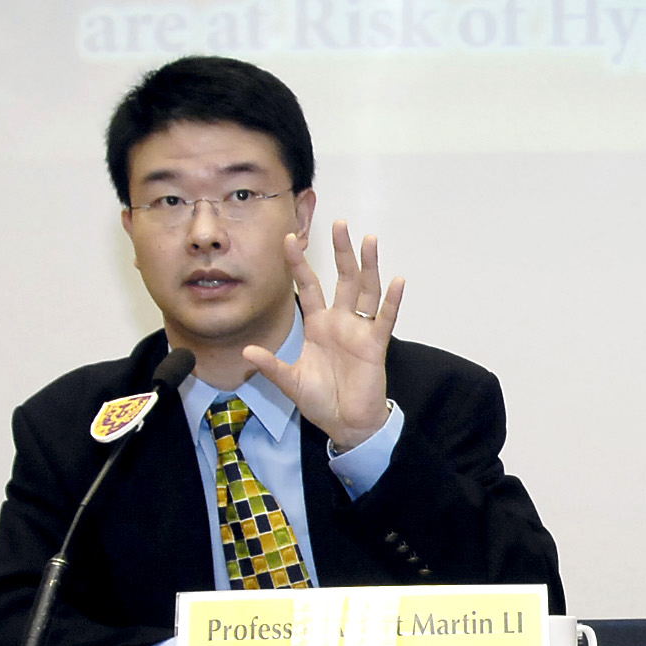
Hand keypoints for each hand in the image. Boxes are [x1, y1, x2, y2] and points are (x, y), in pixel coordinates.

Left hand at [244, 220, 404, 449]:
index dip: (299, 263)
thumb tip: (248, 350)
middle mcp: (340, 321)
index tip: (289, 238)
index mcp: (318, 325)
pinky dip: (392, 300)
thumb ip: (271, 364)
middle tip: (340, 222)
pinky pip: (385, 318)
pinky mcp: (375, 344)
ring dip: (368, 265)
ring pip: (366, 289)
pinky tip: (397, 280)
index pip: (309, 285)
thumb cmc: (320, 400)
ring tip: (369, 239)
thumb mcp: (290, 381)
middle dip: (340, 250)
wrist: (345, 423)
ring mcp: (359, 329)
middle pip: (342, 277)